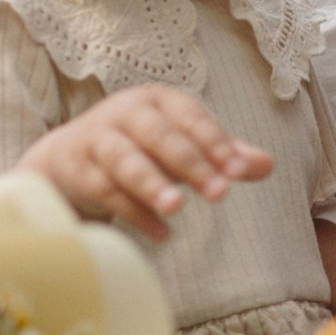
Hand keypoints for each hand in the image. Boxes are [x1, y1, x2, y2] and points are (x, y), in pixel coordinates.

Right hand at [20, 90, 271, 238]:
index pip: (190, 115)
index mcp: (157, 101)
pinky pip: (105, 190)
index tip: (239, 171)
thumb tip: (267, 165)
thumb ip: (223, 154)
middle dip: (190, 163)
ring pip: (124, 160)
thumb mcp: (182, 146)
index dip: (215, 141)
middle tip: (220, 194)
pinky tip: (162, 233)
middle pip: (159, 135)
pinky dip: (134, 213)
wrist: (68, 159)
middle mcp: (124, 112)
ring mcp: (96, 139)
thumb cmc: (140, 148)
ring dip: (151, 183)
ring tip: (178, 207)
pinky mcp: (76, 169)